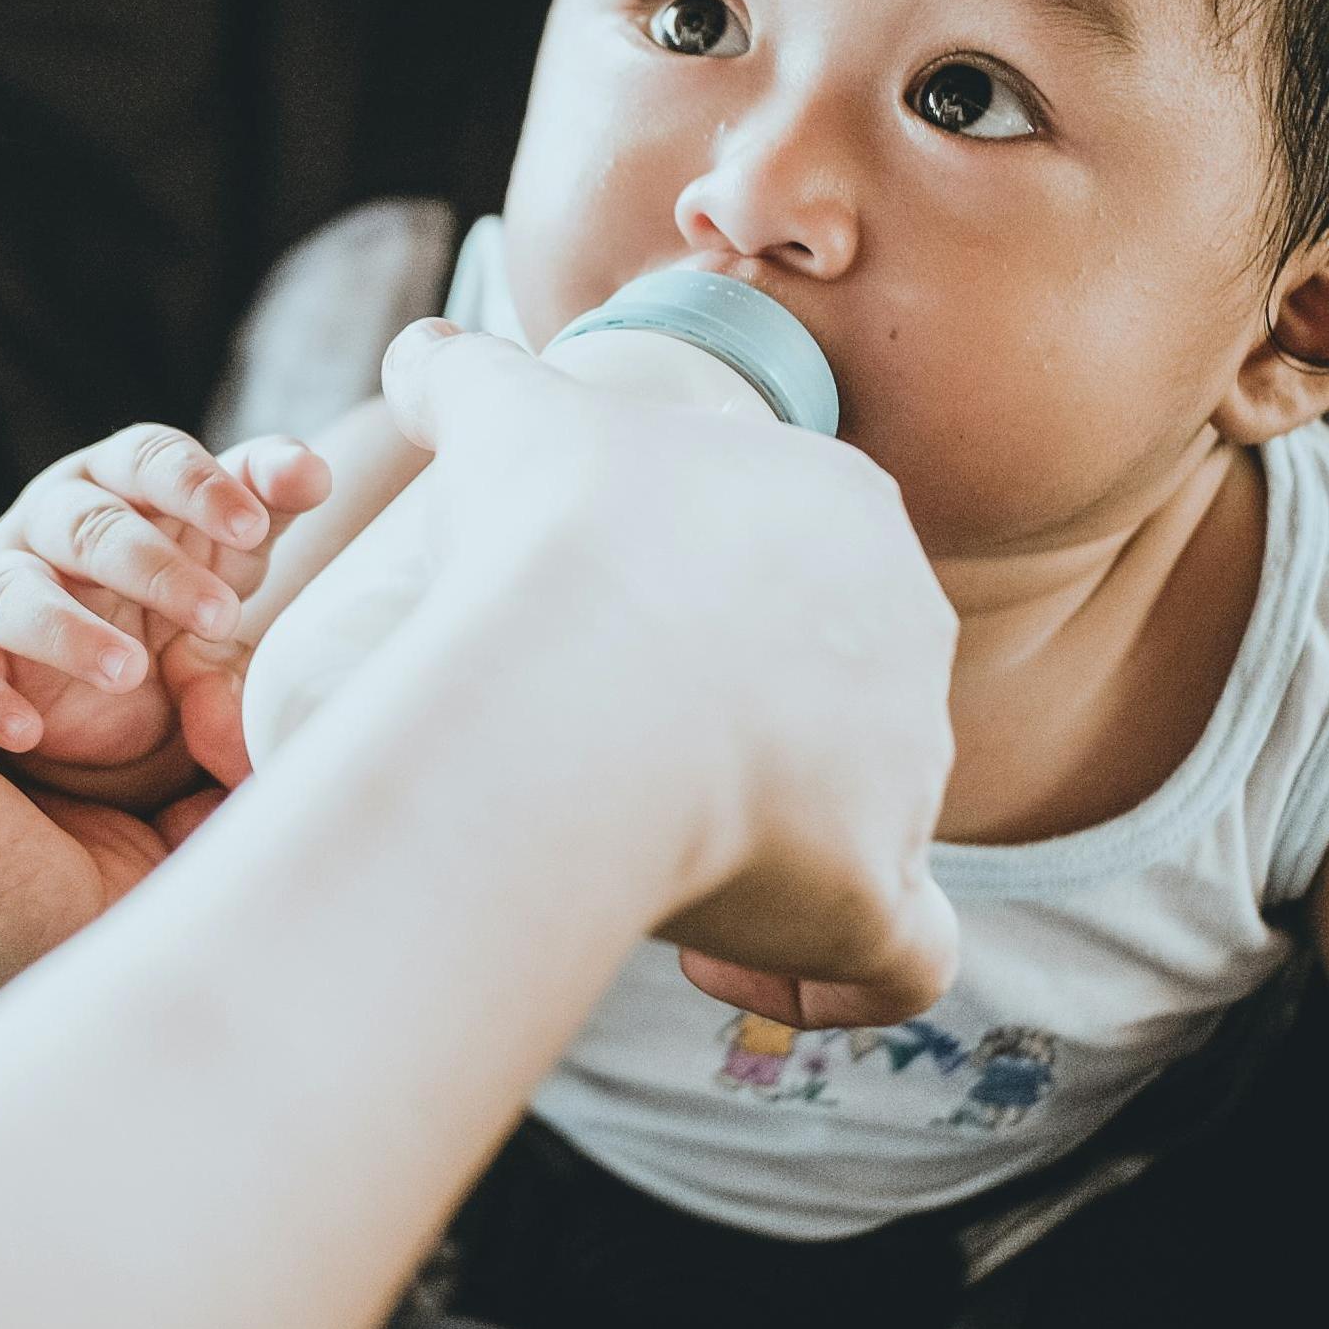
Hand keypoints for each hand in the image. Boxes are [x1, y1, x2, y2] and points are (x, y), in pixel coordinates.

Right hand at [0, 424, 329, 804]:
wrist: (119, 688)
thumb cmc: (178, 588)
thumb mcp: (230, 548)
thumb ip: (267, 499)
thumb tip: (313, 472)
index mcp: (120, 482)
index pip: (148, 457)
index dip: (198, 486)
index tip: (255, 525)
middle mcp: (53, 522)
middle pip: (88, 524)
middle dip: (154, 566)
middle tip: (221, 615)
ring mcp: (4, 586)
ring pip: (15, 592)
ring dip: (70, 629)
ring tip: (130, 672)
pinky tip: (25, 728)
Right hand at [380, 320, 960, 1029]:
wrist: (575, 676)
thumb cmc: (553, 533)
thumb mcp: (506, 418)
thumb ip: (467, 375)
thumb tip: (418, 355)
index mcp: (847, 514)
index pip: (806, 568)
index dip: (721, 611)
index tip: (622, 643)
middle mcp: (909, 637)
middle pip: (845, 695)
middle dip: (747, 731)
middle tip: (622, 755)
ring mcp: (909, 769)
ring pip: (867, 825)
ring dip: (768, 851)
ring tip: (647, 862)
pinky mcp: (886, 887)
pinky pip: (893, 956)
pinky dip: (822, 973)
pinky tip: (722, 967)